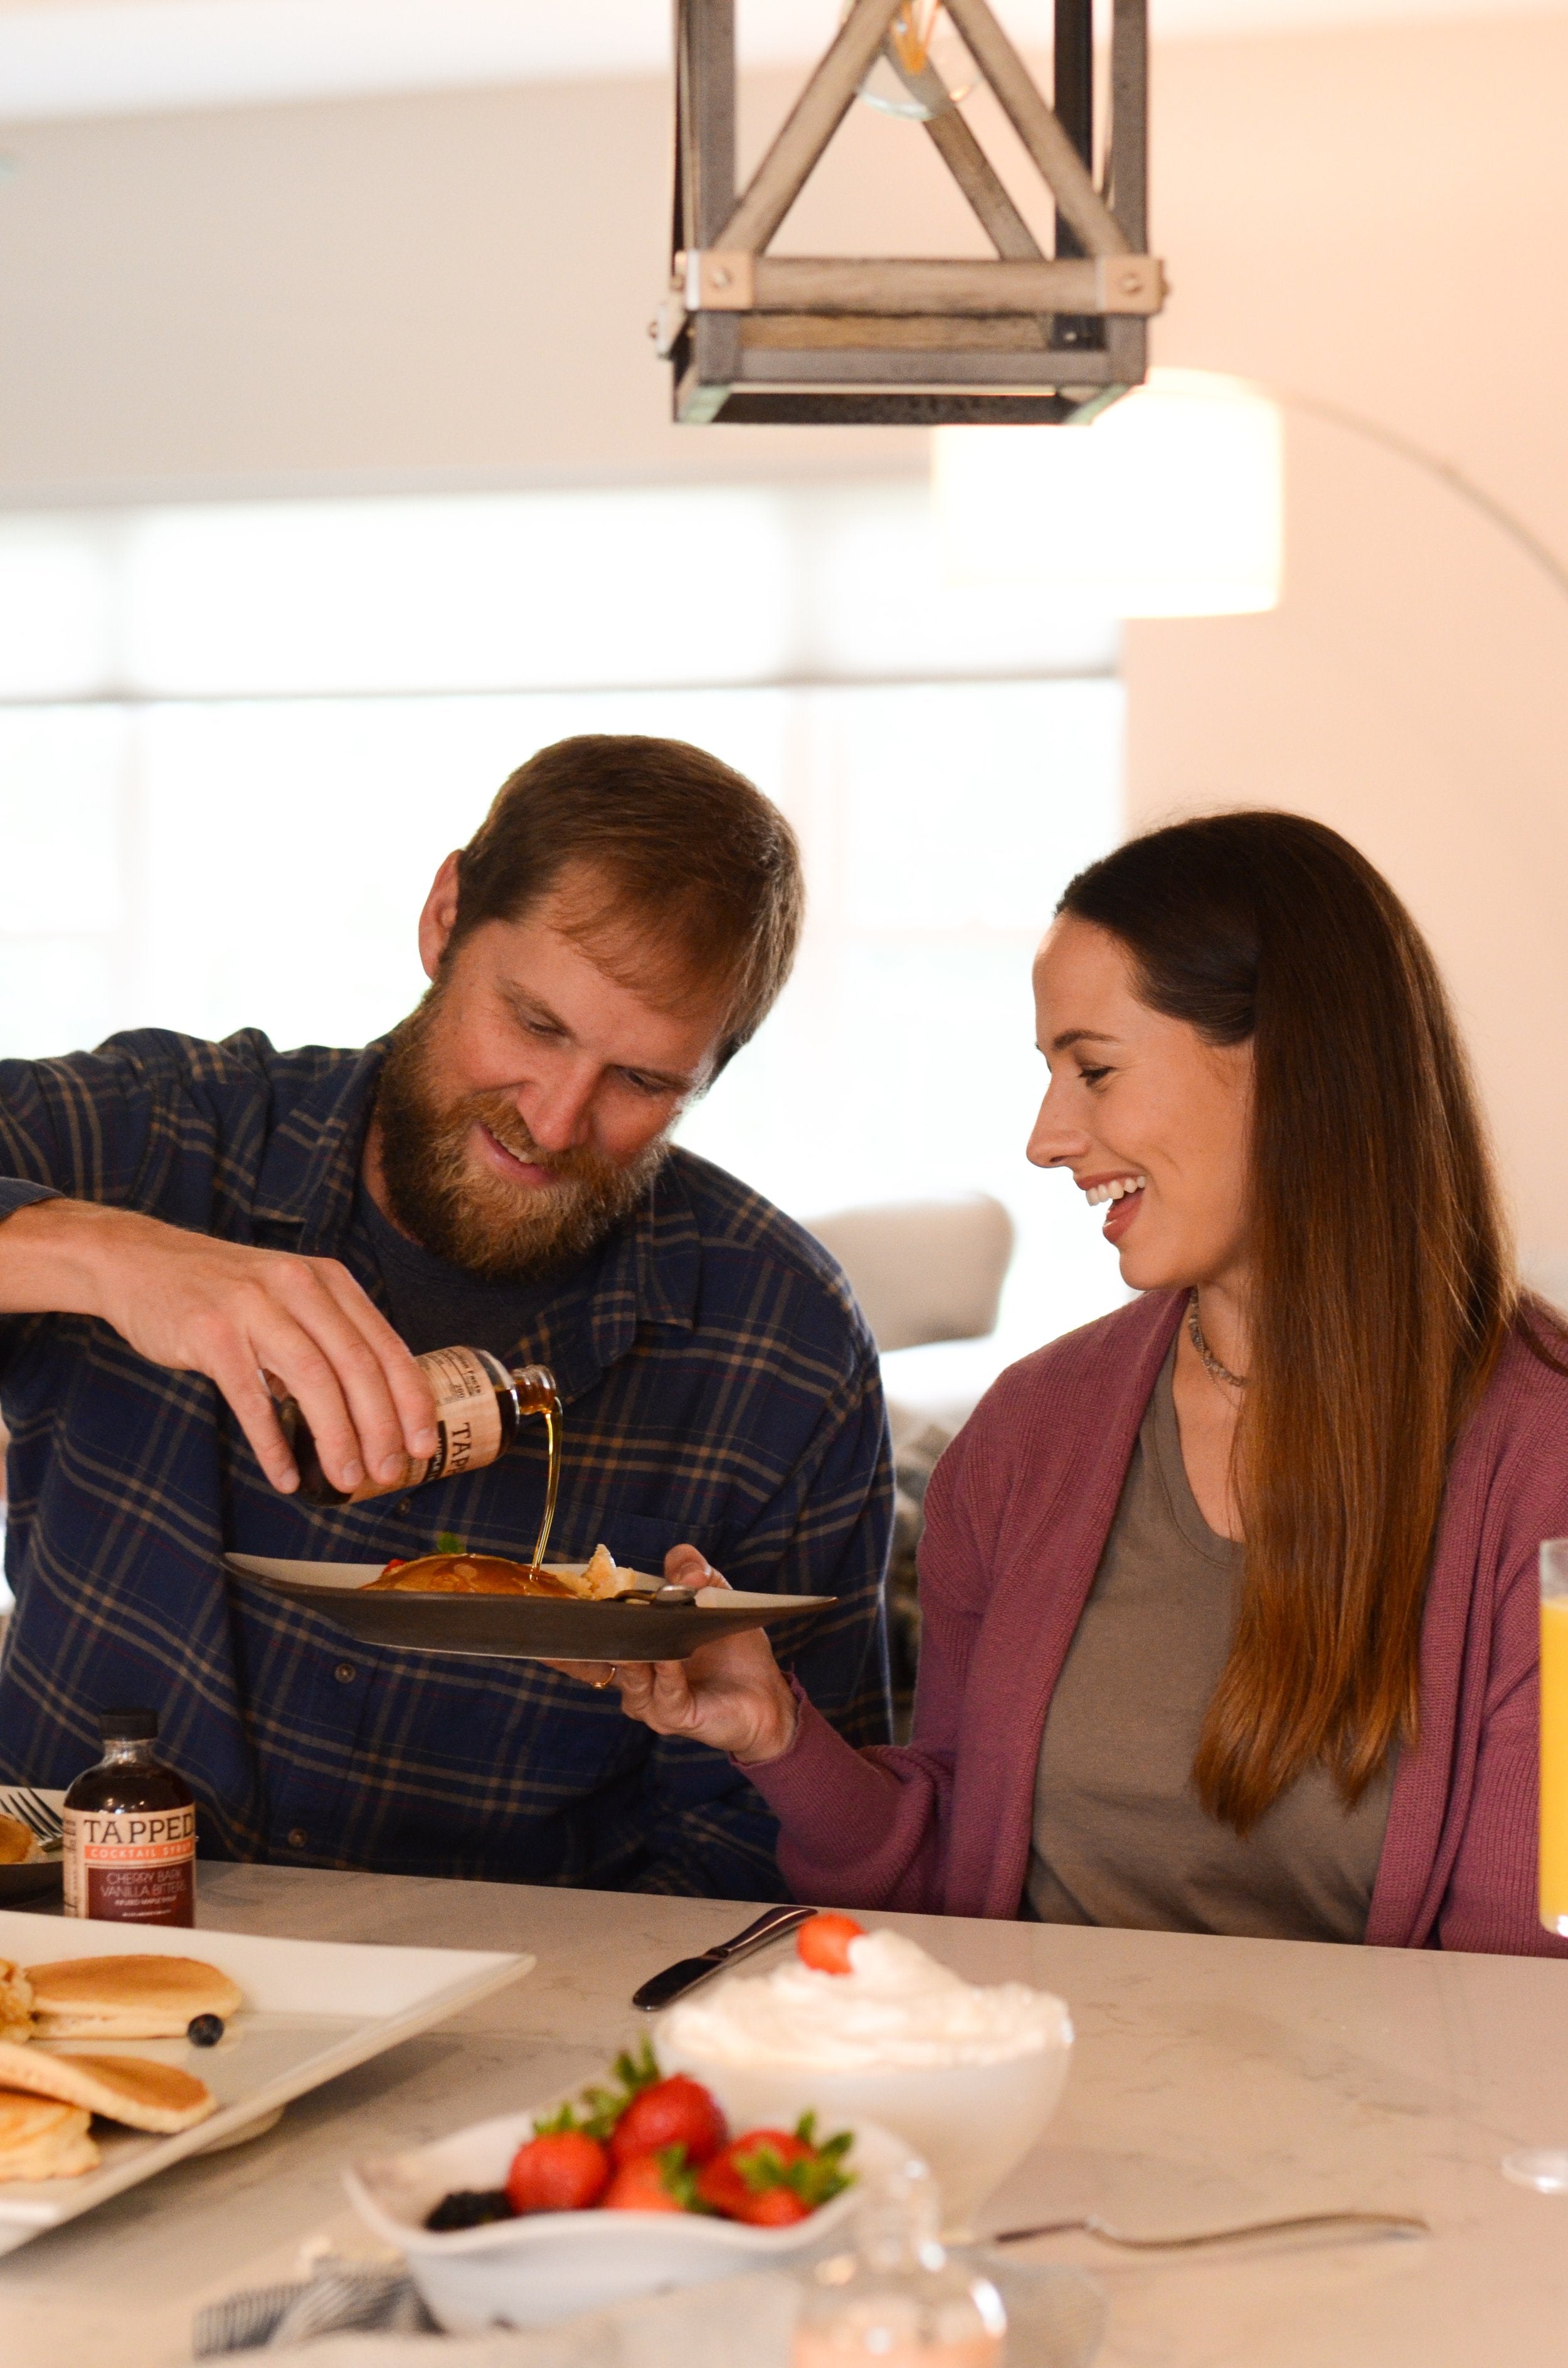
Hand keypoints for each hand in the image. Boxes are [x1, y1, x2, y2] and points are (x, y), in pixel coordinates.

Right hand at [0, 1198, 437, 1495]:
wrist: (138, 1262)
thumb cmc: (222, 1292)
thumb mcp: (288, 1296)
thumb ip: (328, 1337)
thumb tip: (372, 1407)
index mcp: (328, 1280)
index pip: (385, 1346)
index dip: (411, 1400)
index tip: (423, 1445)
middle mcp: (298, 1287)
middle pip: (357, 1367)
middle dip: (380, 1428)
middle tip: (387, 1473)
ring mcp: (253, 1306)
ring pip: (314, 1381)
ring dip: (336, 1439)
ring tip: (345, 1479)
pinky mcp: (211, 1333)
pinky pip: (252, 1399)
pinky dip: (272, 1443)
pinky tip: (285, 1475)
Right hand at [555, 1545, 800, 1765]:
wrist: (767, 1697)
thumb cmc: (733, 1649)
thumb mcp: (714, 1597)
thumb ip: (693, 1572)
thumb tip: (685, 1568)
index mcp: (634, 1647)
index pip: (591, 1634)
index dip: (569, 1617)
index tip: (550, 1596)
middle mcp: (633, 1676)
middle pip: (594, 1659)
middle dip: (584, 1636)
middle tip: (577, 1610)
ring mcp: (651, 1700)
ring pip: (628, 1676)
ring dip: (632, 1650)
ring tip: (633, 1628)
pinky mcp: (675, 1716)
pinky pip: (662, 1695)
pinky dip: (664, 1673)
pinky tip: (669, 1657)